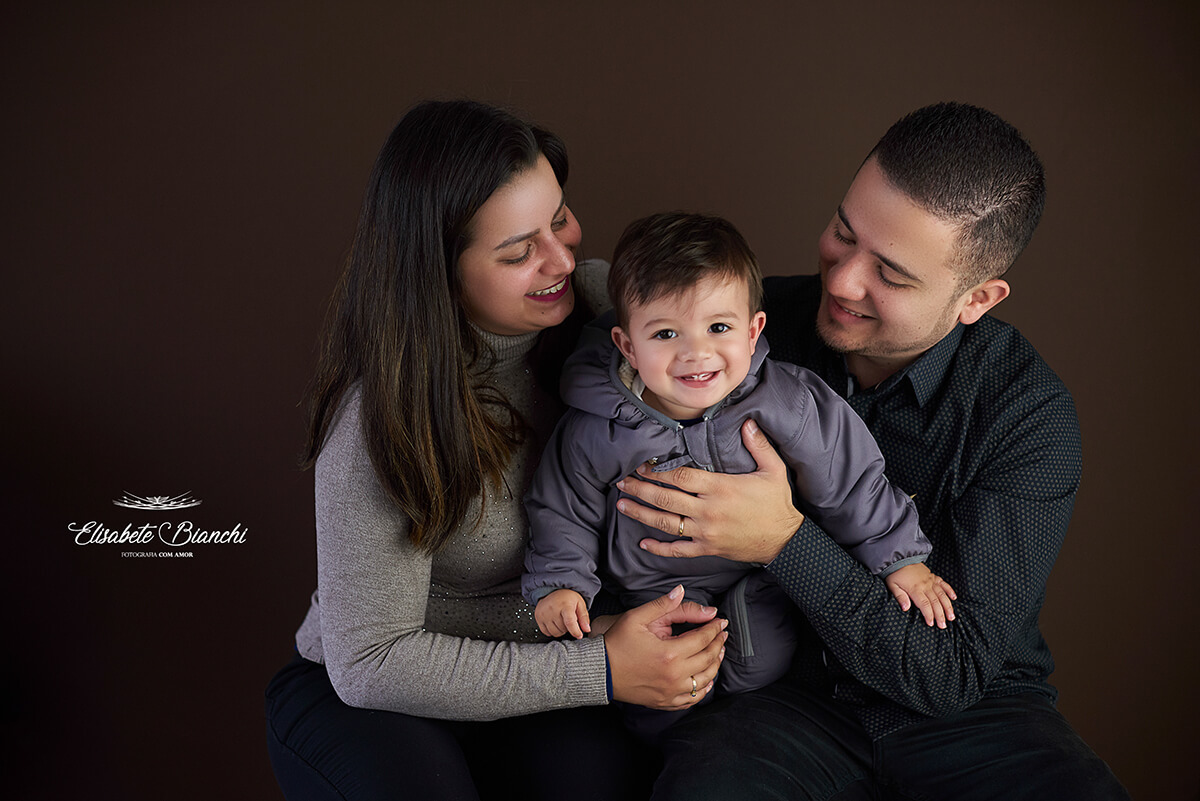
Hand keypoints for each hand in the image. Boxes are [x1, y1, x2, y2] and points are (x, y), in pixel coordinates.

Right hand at [535, 589, 590, 638]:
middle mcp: (552, 609)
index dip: (575, 631)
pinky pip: (546, 632)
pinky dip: (552, 630)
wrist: (552, 590)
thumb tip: (587, 629)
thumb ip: (584, 618)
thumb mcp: (579, 604)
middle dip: (568, 628)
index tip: (579, 635)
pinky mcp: (538, 617)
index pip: (569, 622)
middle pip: (563, 629)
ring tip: (561, 620)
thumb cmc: (567, 598)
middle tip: (568, 619)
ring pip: (555, 633)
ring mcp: (544, 614)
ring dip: (560, 630)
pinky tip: (554, 622)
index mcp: (565, 605)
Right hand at [604, 585, 727, 710]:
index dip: (715, 628)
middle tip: (722, 633)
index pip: (703, 639)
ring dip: (715, 665)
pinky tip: (706, 678)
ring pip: (705, 680)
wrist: (599, 671)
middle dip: (719, 644)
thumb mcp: (636, 617)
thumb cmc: (617, 643)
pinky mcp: (665, 702)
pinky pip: (693, 699)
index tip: (721, 621)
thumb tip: (681, 590)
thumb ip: (662, 604)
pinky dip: (703, 688)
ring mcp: (671, 692)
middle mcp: (674, 675)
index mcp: (670, 653)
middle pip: (708, 659)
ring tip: (718, 652)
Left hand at [616, 419, 804, 563]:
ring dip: (641, 513)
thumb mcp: (773, 470)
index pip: (681, 476)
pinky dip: (659, 548)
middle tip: (622, 482)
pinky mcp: (707, 549)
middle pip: (666, 498)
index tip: (641, 465)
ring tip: (622, 505)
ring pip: (666, 523)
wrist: (785, 541)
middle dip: (640, 489)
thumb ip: (759, 445)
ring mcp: (705, 531)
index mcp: (720, 488)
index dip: (658, 470)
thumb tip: (748, 422)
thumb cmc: (777, 505)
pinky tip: (643, 543)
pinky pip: (678, 550)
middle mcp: (708, 510)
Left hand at [885, 563, 956, 627]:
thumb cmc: (895, 573)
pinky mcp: (933, 576)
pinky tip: (954, 598)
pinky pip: (944, 584)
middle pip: (935, 602)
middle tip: (943, 626)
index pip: (924, 605)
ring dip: (948, 606)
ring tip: (951, 617)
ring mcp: (931, 580)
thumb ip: (900, 597)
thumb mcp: (892, 585)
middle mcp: (925, 585)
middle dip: (940, 615)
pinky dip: (950, 591)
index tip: (931, 624)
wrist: (900, 558)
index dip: (929, 615)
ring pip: (942, 595)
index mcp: (915, 589)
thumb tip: (905, 608)